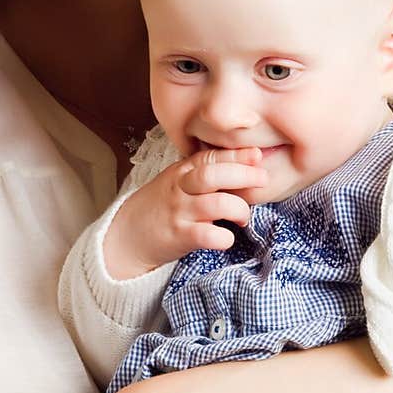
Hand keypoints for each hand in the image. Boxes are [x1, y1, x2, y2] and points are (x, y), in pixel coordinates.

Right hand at [105, 146, 267, 278]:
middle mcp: (180, 188)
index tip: (257, 155)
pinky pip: (208, 235)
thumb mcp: (178, 181)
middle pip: (214, 175)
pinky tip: (226, 238)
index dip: (237, 155)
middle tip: (263, 180)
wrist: (128, 235)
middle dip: (244, 175)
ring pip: (216, 204)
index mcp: (182, 171)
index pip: (211, 157)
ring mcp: (179, 212)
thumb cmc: (163, 206)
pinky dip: (224, 238)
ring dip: (239, 209)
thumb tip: (249, 162)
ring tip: (242, 217)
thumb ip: (206, 171)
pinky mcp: (179, 237)